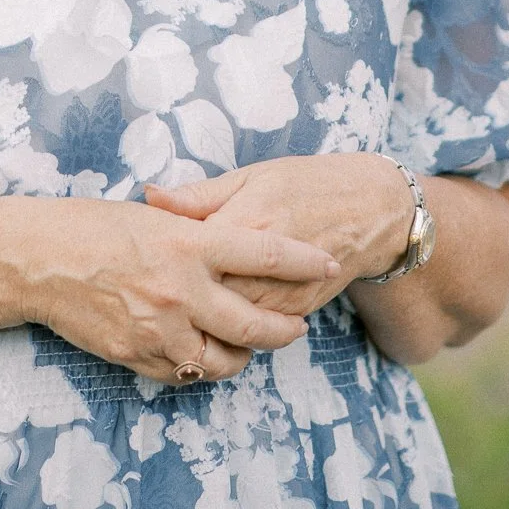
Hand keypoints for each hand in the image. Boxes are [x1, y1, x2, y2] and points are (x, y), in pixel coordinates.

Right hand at [15, 196, 340, 384]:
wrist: (36, 260)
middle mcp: (179, 289)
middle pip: (256, 324)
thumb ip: (197, 233)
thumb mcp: (153, 217)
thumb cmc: (92, 226)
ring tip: (247, 346)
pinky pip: (183, 372)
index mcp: (188, 244)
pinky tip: (202, 352)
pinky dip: (199, 366)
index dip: (304, 261)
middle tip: (295, 328)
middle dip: (285, 330)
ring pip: (223, 360)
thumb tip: (240, 244)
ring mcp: (157, 328)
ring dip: (243, 356)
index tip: (328, 263)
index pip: (265, 255)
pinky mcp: (135, 355)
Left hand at [146, 154, 412, 314]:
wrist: (371, 209)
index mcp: (245, 222)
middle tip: (147, 293)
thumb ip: (198, 196)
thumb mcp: (250, 177)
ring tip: (173, 309)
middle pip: (203, 296)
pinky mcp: (298, 310)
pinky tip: (211, 319)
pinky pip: (255, 331)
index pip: (186, 254)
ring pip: (228, 321)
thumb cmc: (304, 183)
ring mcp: (284, 292)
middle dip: (174, 298)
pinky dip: (231, 328)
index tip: (136, 260)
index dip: (158, 260)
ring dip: (200, 319)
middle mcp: (264, 265)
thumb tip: (148, 196)